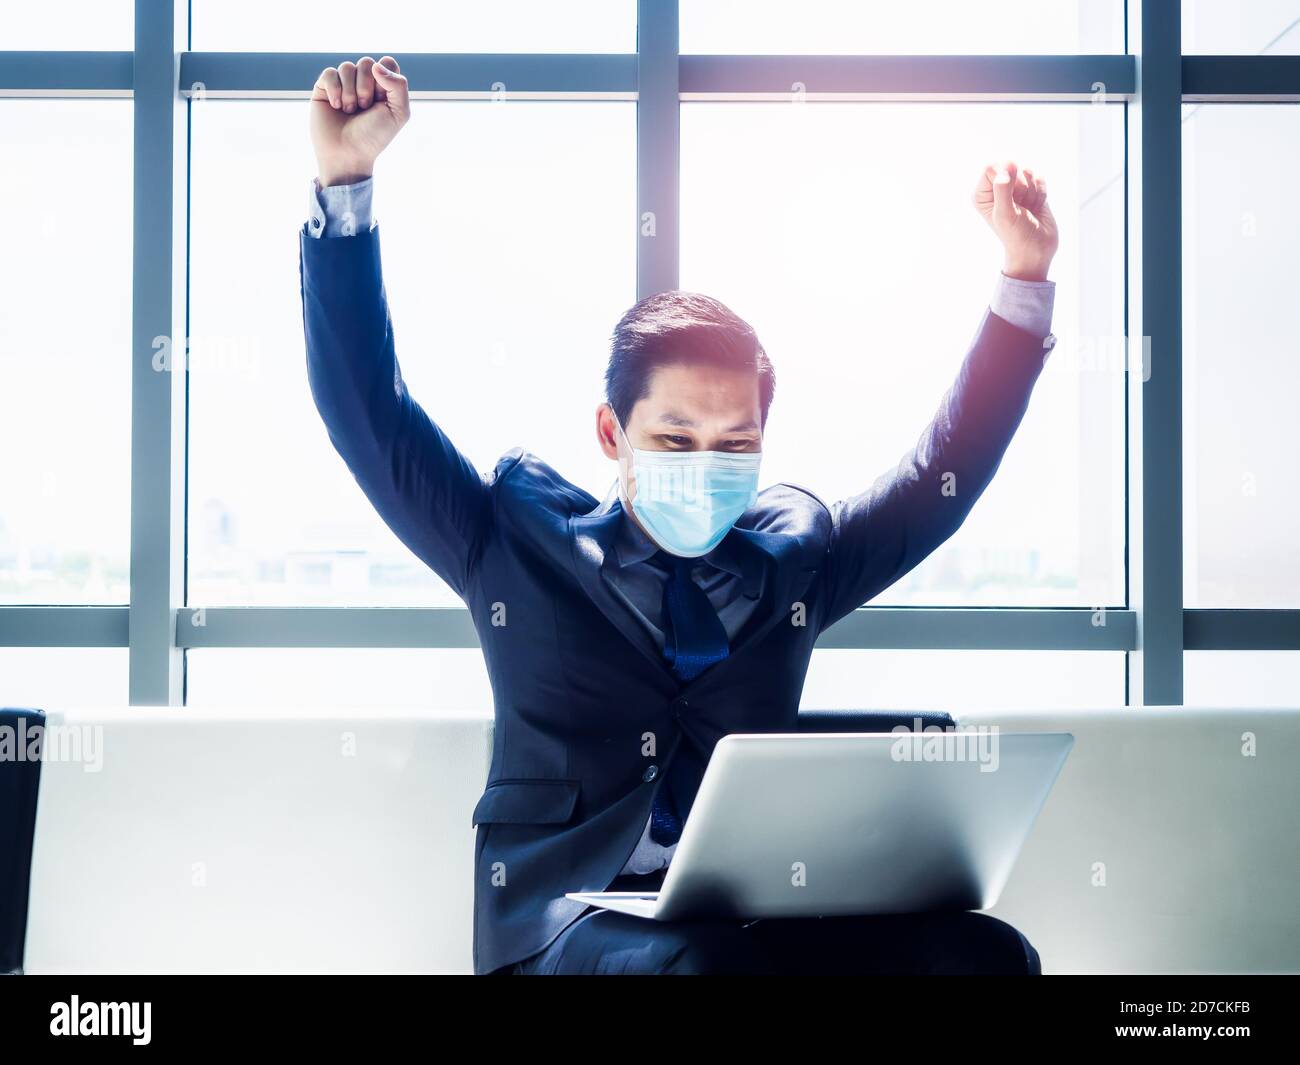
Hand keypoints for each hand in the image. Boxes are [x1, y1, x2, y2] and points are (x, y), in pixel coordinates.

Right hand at [310, 55, 409, 186]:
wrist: (347, 154)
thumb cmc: (374, 136)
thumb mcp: (398, 113)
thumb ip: (398, 86)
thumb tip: (376, 65)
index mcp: (384, 87)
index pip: (387, 63)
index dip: (385, 77)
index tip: (382, 98)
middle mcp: (363, 83)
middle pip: (367, 62)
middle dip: (366, 87)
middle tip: (364, 108)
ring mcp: (343, 85)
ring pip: (347, 66)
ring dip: (350, 92)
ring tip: (350, 111)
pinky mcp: (324, 88)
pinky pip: (329, 73)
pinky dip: (334, 89)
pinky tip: (336, 106)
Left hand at [973, 161, 1058, 282]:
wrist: (1036, 250)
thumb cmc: (1016, 236)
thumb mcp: (1005, 215)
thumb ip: (1003, 190)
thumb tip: (1007, 164)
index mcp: (982, 194)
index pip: (990, 166)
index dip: (1005, 177)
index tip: (1011, 197)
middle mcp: (996, 189)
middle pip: (1011, 165)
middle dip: (1021, 185)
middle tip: (1020, 205)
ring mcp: (1015, 188)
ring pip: (1027, 170)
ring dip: (1032, 191)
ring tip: (1027, 208)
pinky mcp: (1032, 190)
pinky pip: (1040, 178)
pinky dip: (1041, 193)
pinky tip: (1036, 207)